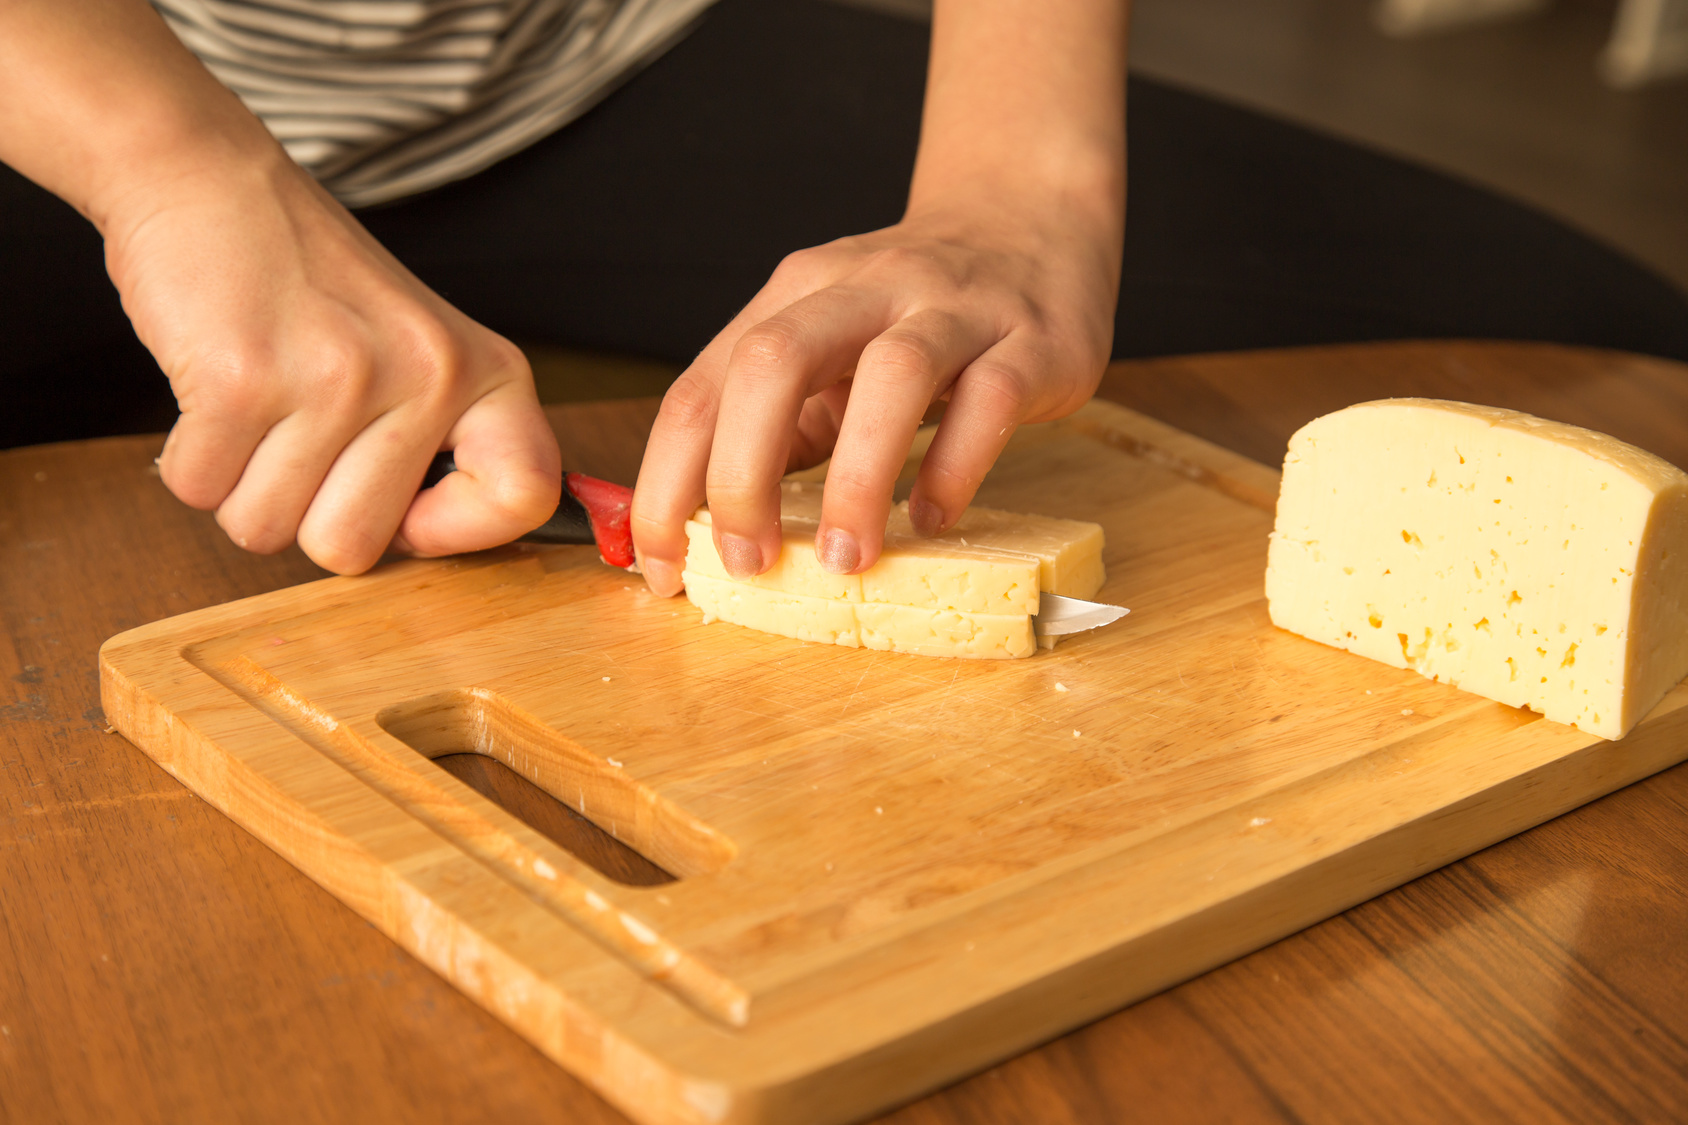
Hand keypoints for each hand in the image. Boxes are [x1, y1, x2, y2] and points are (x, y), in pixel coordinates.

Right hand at [107, 152, 560, 573]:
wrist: (208, 176)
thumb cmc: (311, 279)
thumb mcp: (421, 346)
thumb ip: (447, 441)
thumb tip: (448, 544)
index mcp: (487, 371)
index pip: (524, 496)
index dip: (457, 531)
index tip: (409, 509)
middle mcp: (428, 375)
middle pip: (354, 548)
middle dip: (305, 514)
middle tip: (298, 433)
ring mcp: (337, 378)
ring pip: (267, 530)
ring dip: (240, 486)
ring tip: (258, 403)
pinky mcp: (243, 380)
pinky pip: (200, 491)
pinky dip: (191, 460)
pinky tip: (213, 392)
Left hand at [630, 196, 1119, 595]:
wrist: (1029, 219)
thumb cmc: (913, 309)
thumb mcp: (830, 350)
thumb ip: (779, 424)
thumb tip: (717, 531)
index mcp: (794, 296)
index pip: (701, 388)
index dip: (667, 483)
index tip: (663, 569)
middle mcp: (864, 288)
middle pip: (773, 361)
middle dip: (742, 472)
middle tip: (746, 562)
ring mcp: (953, 307)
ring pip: (893, 376)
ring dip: (856, 480)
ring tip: (845, 561)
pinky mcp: (1031, 341)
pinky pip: (988, 401)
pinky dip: (953, 468)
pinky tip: (931, 518)